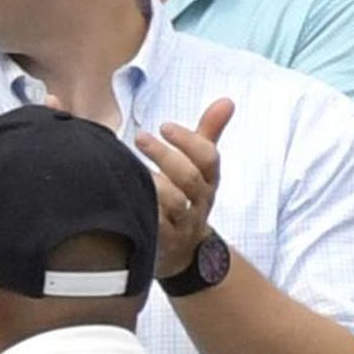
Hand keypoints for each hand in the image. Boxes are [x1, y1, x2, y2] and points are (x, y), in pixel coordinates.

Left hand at [136, 98, 232, 280]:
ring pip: (174, 204)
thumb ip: (208, 134)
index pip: (208, 158)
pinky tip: (125, 197)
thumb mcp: (200, 168)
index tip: (165, 125)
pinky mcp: (162, 242)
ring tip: (129, 168)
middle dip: (167, 156)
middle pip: (191, 179)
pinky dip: (144, 213)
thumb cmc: (186, 197)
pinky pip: (155, 229)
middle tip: (140, 136)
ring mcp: (182, 224)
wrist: (184, 252)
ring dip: (154, 184)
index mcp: (207, 181)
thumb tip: (227, 100)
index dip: (189, 141)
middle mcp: (198, 202)